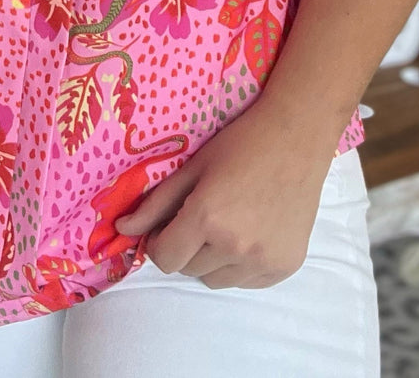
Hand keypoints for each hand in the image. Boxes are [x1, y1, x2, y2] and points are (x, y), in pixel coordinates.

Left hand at [113, 97, 332, 289]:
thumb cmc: (241, 143)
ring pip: (216, 280)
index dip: (158, 242)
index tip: (167, 225)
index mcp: (207, 217)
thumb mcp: (193, 167)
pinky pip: (246, 282)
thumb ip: (155, 204)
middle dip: (185, 247)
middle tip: (201, 215)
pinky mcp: (285, 266)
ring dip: (212, 259)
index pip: (164, 259)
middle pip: (188, 269)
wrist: (297, 137)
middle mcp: (235, 246)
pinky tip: (250, 231)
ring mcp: (263, 260)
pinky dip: (240, 265)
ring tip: (227, 223)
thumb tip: (121, 231)